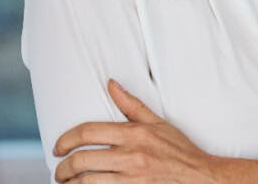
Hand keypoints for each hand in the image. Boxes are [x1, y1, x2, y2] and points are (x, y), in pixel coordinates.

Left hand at [52, 79, 220, 182]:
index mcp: (135, 134)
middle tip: (59, 171)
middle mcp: (131, 156)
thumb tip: (111, 84)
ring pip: (86, 182)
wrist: (199, 177)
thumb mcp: (159, 124)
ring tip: (67, 183)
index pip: (88, 132)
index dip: (66, 139)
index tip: (58, 147)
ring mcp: (131, 178)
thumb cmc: (180, 151)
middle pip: (81, 160)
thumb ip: (132, 106)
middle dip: (62, 168)